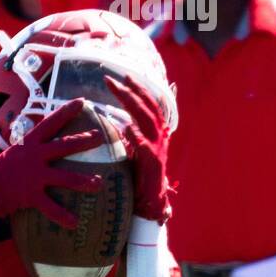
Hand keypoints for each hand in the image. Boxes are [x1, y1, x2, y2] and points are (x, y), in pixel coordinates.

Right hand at [0, 98, 105, 228]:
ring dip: (83, 180)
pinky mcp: (31, 195)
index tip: (82, 102)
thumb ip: (32, 149)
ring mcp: (34, 176)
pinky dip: (62, 215)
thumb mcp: (16, 152)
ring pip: (65, 177)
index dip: (66, 111)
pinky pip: (50, 207)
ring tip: (99, 183)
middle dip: (83, 141)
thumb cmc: (0, 169)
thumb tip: (45, 146)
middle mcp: (35, 156)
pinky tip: (74, 222)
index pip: (50, 122)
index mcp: (30, 143)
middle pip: (64, 145)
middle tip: (99, 137)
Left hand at [105, 76, 170, 223]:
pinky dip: (136, 136)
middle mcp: (160, 135)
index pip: (149, 103)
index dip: (138, 88)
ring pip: (147, 120)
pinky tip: (126, 127)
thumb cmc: (140, 175)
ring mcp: (158, 148)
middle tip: (115, 78)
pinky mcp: (153, 163)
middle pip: (148, 106)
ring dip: (133, 104)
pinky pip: (145, 146)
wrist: (149, 201)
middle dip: (132, 90)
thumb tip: (123, 119)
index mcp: (157, 130)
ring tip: (120, 92)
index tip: (124, 75)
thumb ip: (132, 133)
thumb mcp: (136, 150)